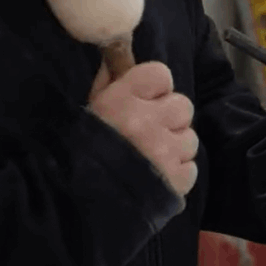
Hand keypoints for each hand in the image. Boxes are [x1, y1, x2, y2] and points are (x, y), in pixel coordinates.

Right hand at [88, 61, 198, 195]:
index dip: (155, 87)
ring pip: (189, 138)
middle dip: (169, 118)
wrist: (74, 204)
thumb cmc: (80, 151)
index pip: (161, 74)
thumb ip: (107, 83)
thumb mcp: (89, 110)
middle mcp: (147, 121)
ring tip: (151, 159)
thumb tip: (117, 61)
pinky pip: (191, 168)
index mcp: (123, 99)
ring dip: (174, 148)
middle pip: (183, 105)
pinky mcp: (176, 180)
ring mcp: (164, 151)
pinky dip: (177, 173)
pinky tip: (156, 177)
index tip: (144, 101)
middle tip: (149, 133)